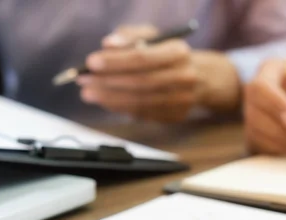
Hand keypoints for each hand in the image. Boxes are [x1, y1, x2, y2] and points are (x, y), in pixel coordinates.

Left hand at [78, 25, 240, 122]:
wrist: (202, 79)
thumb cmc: (169, 55)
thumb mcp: (154, 37)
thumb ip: (130, 36)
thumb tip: (108, 44)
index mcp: (178, 53)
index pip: (143, 58)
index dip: (115, 61)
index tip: (91, 62)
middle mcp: (184, 77)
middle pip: (140, 82)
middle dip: (107, 82)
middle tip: (83, 80)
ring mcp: (182, 100)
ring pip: (140, 102)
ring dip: (110, 98)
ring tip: (89, 92)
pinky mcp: (176, 116)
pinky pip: (144, 114)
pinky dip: (121, 108)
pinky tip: (106, 101)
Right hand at [244, 59, 285, 154]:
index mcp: (272, 70)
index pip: (262, 86)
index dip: (276, 104)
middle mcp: (257, 92)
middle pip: (254, 112)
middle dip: (282, 130)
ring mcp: (253, 115)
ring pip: (257, 132)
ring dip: (285, 142)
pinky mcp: (256, 136)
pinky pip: (261, 147)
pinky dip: (282, 150)